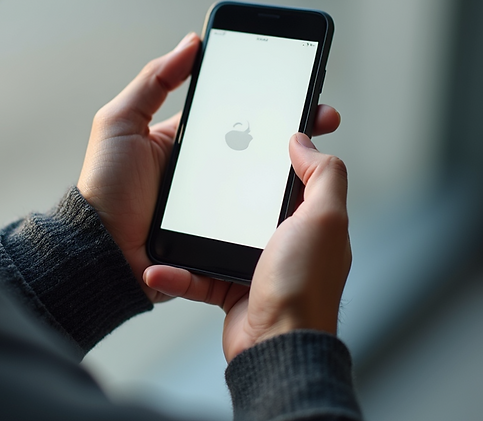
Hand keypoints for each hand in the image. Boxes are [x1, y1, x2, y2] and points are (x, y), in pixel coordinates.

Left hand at [77, 33, 340, 302]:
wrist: (100, 251)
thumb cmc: (104, 187)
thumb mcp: (121, 122)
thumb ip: (153, 81)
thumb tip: (191, 43)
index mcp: (188, 140)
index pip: (237, 113)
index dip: (268, 100)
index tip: (299, 86)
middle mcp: (208, 169)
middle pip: (260, 146)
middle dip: (296, 131)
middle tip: (322, 119)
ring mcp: (217, 203)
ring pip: (264, 182)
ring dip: (294, 171)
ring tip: (317, 156)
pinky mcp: (221, 233)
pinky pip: (253, 219)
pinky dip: (277, 210)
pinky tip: (297, 198)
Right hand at [143, 134, 350, 360]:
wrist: (276, 347)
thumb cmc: (304, 286)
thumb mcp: (325, 218)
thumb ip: (324, 175)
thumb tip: (305, 140)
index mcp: (312, 222)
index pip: (294, 179)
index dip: (275, 156)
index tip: (248, 135)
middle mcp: (286, 243)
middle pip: (249, 205)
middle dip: (223, 191)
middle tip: (197, 171)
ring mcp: (257, 268)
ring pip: (217, 239)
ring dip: (189, 234)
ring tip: (165, 216)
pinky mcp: (231, 291)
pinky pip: (197, 276)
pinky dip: (176, 273)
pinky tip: (157, 267)